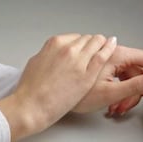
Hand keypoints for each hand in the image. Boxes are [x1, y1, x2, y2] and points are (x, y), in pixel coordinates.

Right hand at [0, 34, 116, 139]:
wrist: (32, 105)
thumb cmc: (30, 89)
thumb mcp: (36, 62)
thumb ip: (50, 54)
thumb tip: (55, 55)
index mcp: (55, 44)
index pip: (75, 37)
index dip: (81, 43)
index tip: (83, 48)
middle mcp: (68, 49)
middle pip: (87, 39)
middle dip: (91, 44)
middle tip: (95, 50)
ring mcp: (78, 61)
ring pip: (96, 43)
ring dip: (101, 44)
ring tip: (107, 45)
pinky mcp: (87, 75)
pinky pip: (102, 56)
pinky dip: (108, 49)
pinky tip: (112, 45)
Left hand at [72, 44, 142, 116]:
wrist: (40, 98)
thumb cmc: (70, 97)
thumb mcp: (110, 93)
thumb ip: (136, 84)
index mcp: (114, 54)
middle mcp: (102, 46)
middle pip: (131, 65)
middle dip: (130, 86)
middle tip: (122, 104)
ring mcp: (89, 48)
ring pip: (115, 65)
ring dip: (117, 83)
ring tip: (107, 100)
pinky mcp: (76, 51)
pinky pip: (97, 61)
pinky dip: (100, 74)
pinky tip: (94, 87)